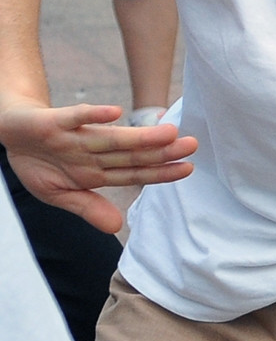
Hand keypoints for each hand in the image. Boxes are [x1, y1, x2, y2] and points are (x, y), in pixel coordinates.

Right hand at [0, 103, 197, 232]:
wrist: (10, 133)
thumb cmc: (40, 162)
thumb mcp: (59, 193)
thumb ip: (88, 206)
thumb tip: (117, 228)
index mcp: (95, 170)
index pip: (134, 172)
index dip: (160, 172)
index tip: (188, 168)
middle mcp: (92, 151)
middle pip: (131, 153)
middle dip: (161, 151)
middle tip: (192, 145)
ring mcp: (76, 136)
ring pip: (112, 137)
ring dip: (139, 135)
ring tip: (168, 132)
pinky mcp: (56, 122)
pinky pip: (77, 117)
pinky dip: (94, 115)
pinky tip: (115, 113)